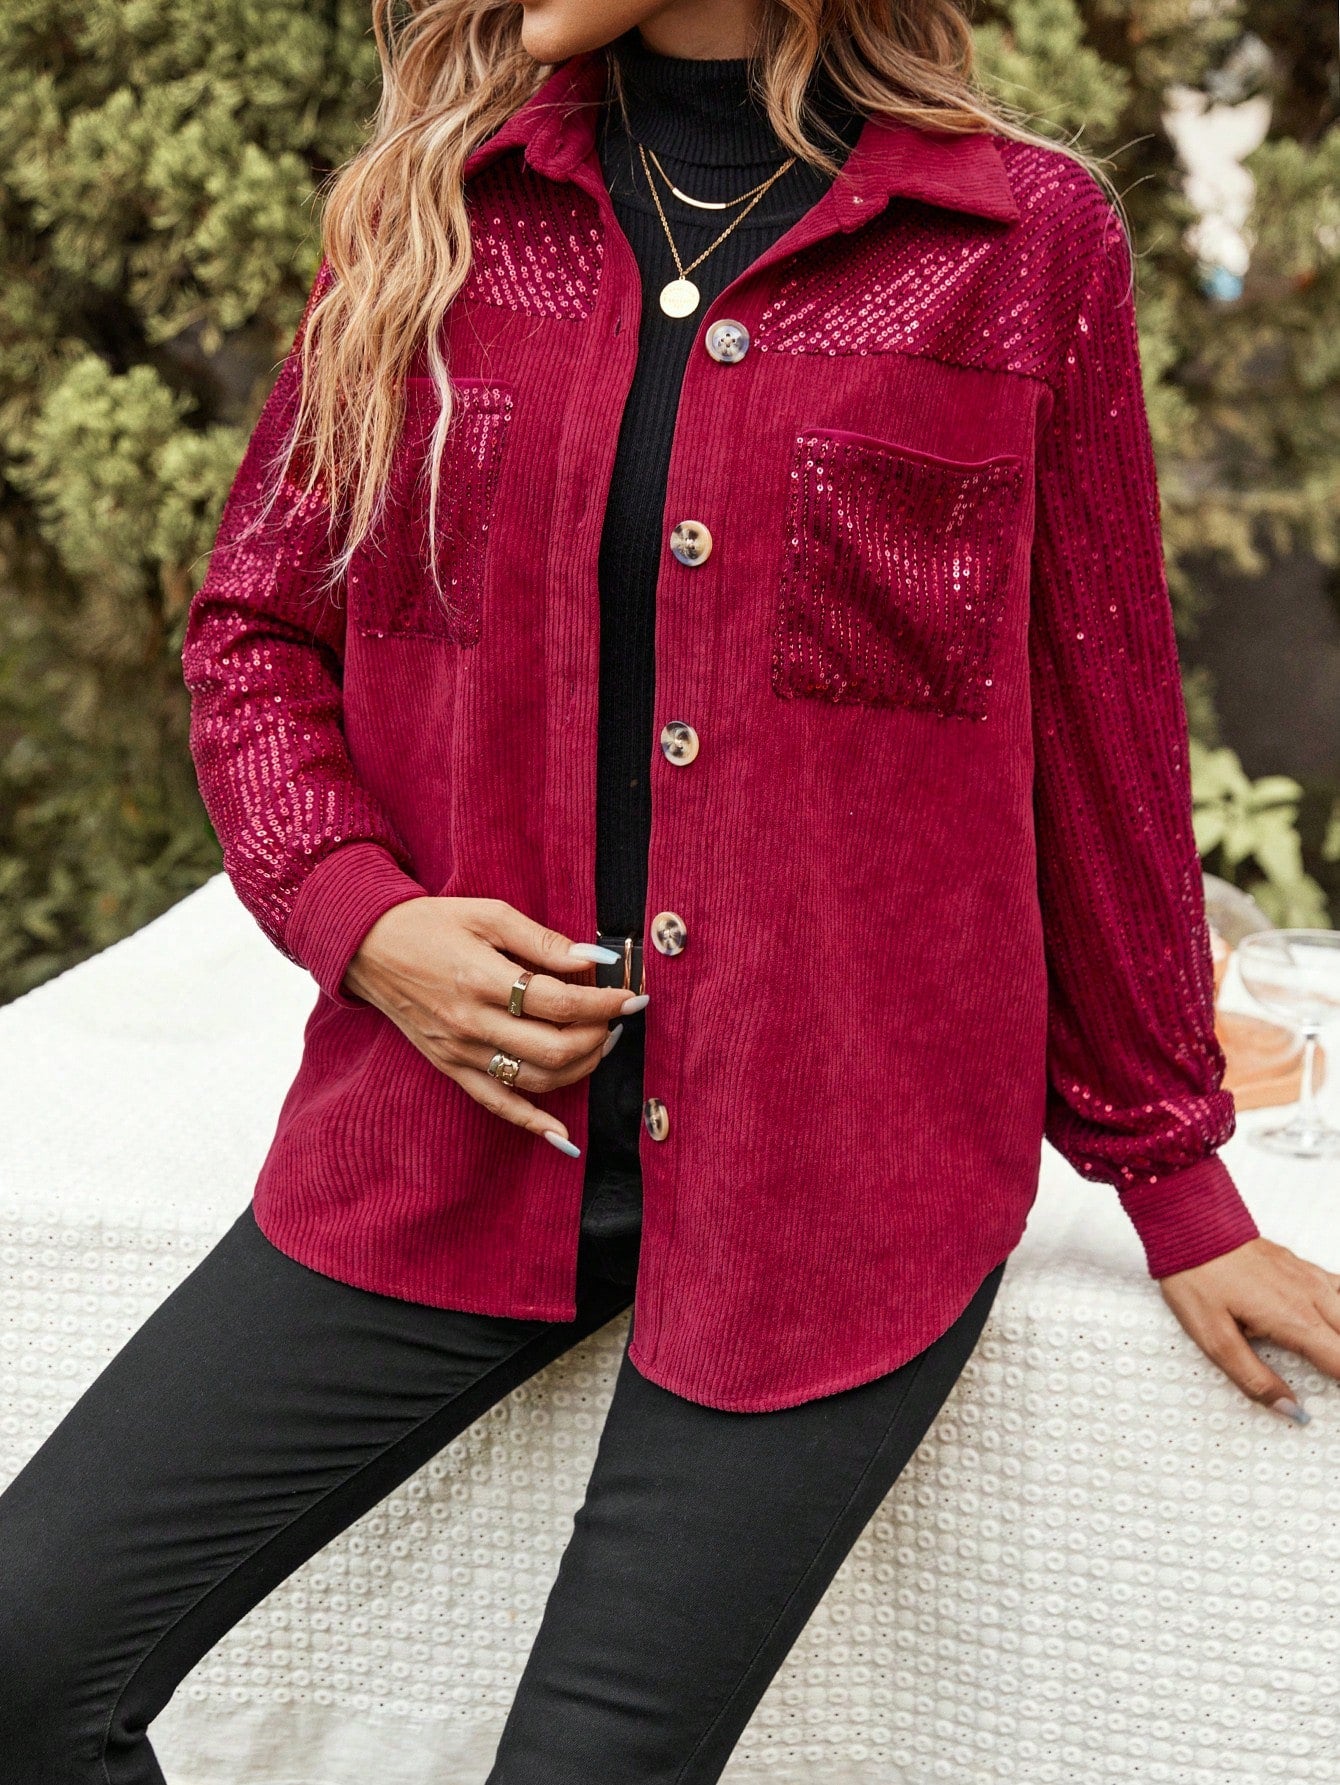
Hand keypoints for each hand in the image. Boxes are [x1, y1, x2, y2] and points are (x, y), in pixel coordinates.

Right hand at [342, 896, 645, 1155]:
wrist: (368, 948)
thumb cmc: (432, 924)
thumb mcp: (489, 914)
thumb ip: (543, 940)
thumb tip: (594, 960)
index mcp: (483, 978)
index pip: (560, 1002)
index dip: (605, 1002)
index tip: (633, 996)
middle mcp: (472, 1023)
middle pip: (555, 1048)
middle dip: (599, 1036)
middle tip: (616, 1018)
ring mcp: (461, 1052)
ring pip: (536, 1079)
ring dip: (580, 1068)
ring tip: (599, 1044)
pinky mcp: (451, 1068)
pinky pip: (497, 1104)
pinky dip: (533, 1122)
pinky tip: (563, 1135)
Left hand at [1158, 1235, 1339, 1423]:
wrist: (1189, 1224)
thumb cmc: (1196, 1277)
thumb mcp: (1214, 1339)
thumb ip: (1254, 1378)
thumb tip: (1290, 1410)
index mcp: (1295, 1321)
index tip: (1334, 1399)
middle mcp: (1313, 1298)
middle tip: (1332, 1377)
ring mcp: (1311, 1279)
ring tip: (1331, 1357)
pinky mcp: (1302, 1267)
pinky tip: (1335, 1321)